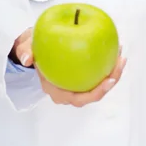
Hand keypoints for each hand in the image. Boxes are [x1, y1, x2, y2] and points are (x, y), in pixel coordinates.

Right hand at [10, 30, 126, 106]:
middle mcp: (67, 91)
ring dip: (111, 72)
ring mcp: (74, 85)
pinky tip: (113, 50)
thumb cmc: (31, 50)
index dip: (96, 92)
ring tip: (120, 55)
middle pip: (93, 93)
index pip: (79, 98)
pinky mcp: (80, 77)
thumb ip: (25, 51)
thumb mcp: (25, 47)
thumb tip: (27, 58)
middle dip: (111, 81)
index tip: (109, 80)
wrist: (30, 49)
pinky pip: (96, 74)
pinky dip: (106, 65)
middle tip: (120, 62)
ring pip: (97, 85)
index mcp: (56, 90)